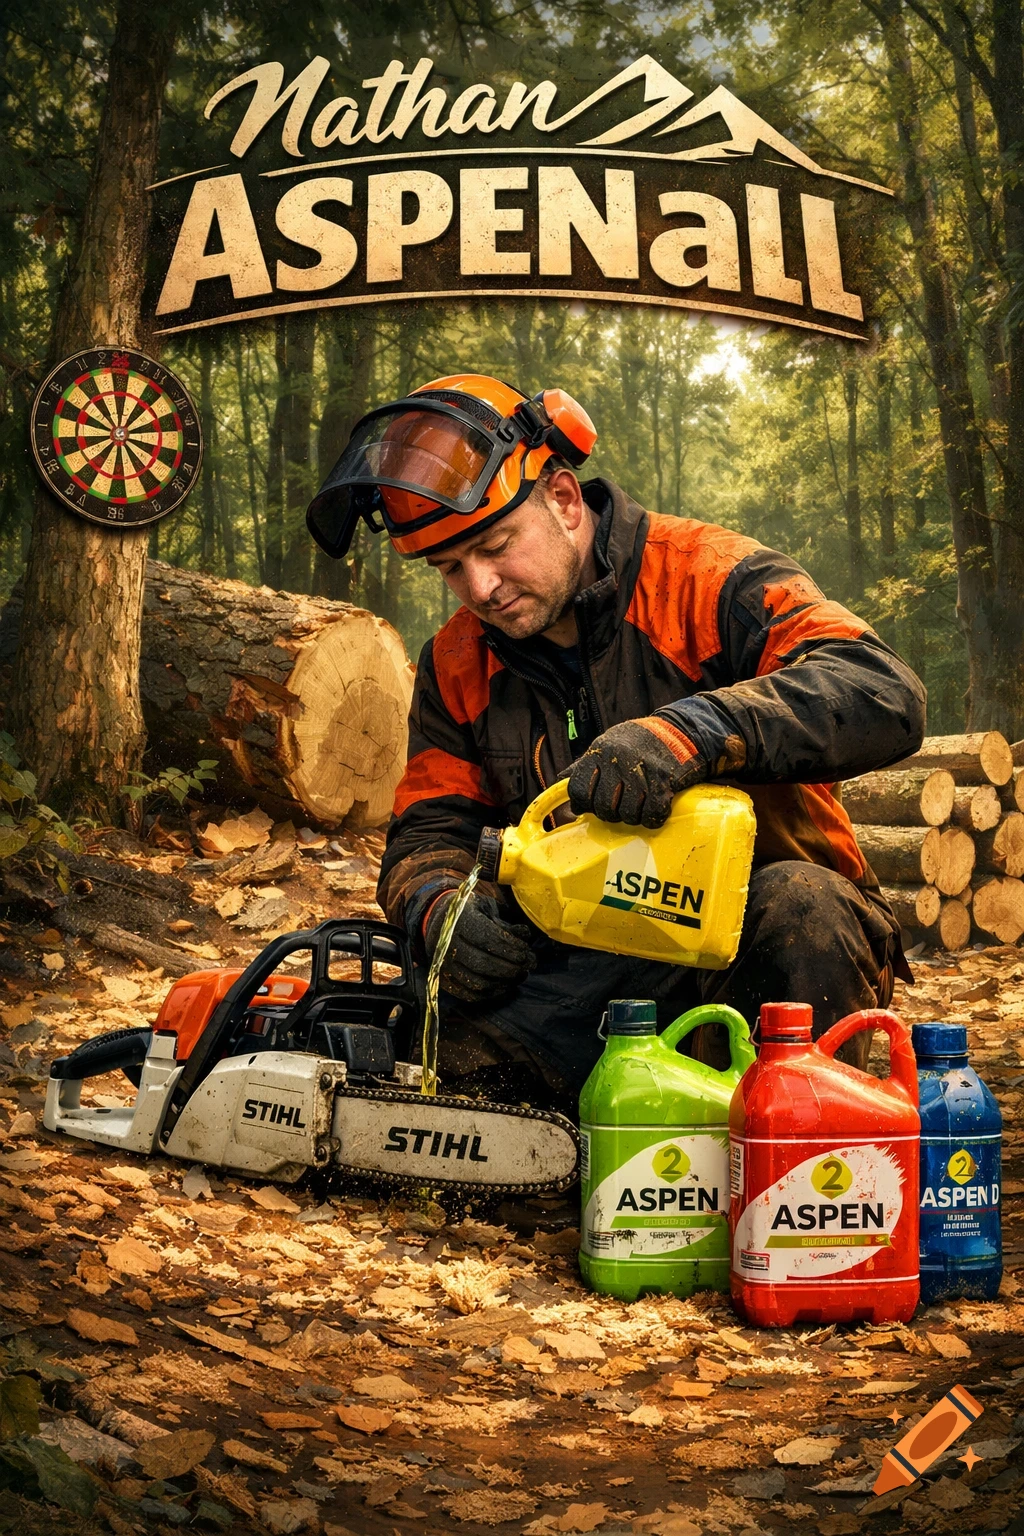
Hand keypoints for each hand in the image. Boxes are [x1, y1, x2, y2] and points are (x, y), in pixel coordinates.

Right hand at [424, 888, 535, 1003]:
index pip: (487, 938)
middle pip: (482, 963)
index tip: (526, 950)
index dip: (510, 947)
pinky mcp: (444, 980)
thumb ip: (505, 922)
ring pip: (477, 982)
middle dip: (510, 967)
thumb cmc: (469, 912)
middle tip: (528, 965)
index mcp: (458, 921)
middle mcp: (446, 945)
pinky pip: (469, 995)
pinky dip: (491, 994)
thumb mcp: (486, 907)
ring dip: (504, 983)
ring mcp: (443, 966)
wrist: (436, 921)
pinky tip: (505, 986)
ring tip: (520, 975)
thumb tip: (525, 936)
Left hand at [567, 717, 703, 827]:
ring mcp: (641, 771)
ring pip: (627, 814)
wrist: (680, 730)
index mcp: (599, 752)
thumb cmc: (638, 742)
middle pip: (603, 806)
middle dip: (610, 813)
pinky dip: (653, 818)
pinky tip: (654, 810)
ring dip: (633, 817)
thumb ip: (583, 765)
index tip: (592, 804)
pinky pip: (652, 814)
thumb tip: (558, 783)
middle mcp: (617, 760)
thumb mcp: (606, 745)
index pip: (578, 788)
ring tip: (637, 807)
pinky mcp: (665, 781)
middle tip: (619, 808)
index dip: (584, 803)